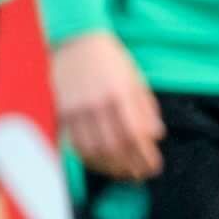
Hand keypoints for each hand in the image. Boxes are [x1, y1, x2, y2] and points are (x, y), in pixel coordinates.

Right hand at [54, 33, 162, 179]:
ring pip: (94, 150)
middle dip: (130, 165)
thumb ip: (146, 108)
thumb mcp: (135, 79)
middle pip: (115, 147)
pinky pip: (75, 144)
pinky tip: (101, 163)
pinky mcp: (62, 112)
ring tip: (123, 173)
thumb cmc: (111, 60)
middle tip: (140, 175)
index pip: (135, 134)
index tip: (154, 167)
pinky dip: (90, 159)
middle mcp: (97, 103)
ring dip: (111, 167)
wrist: (76, 42)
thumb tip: (156, 136)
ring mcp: (77, 109)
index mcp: (119, 93)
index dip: (145, 156)